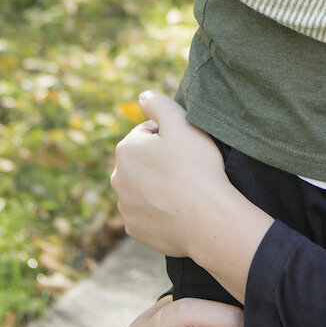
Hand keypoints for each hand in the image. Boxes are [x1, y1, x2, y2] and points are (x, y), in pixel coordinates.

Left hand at [111, 93, 226, 257]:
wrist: (207, 219)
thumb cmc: (197, 168)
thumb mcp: (182, 124)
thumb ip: (159, 104)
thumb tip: (143, 97)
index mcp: (126, 149)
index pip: (148, 133)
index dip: (172, 137)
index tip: (188, 148)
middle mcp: (118, 178)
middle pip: (143, 161)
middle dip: (161, 162)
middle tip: (189, 168)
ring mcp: (124, 206)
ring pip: (143, 188)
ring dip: (159, 186)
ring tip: (185, 191)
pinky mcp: (134, 229)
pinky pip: (147, 213)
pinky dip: (160, 210)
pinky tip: (179, 210)